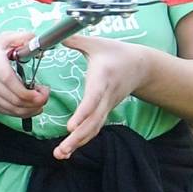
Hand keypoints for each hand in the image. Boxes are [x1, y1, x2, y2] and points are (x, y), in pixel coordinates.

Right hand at [0, 34, 50, 118]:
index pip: (8, 79)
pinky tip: (33, 108)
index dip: (25, 90)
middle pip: (12, 98)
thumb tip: (36, 41)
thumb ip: (21, 38)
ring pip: (12, 108)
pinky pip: (9, 112)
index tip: (42, 90)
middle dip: (34, 100)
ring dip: (31, 108)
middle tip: (45, 95)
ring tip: (41, 101)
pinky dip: (24, 113)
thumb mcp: (5, 40)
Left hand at [55, 37, 155, 159]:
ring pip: (94, 128)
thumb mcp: (96, 43)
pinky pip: (95, 128)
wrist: (141, 65)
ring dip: (78, 143)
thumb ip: (74, 40)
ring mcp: (107, 106)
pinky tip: (68, 149)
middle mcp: (106, 97)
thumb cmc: (115, 52)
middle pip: (93, 121)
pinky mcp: (106, 111)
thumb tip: (52, 36)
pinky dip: (82, 139)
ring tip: (60, 155)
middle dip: (77, 138)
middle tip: (61, 151)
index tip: (70, 127)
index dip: (83, 113)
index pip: (93, 99)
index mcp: (103, 79)